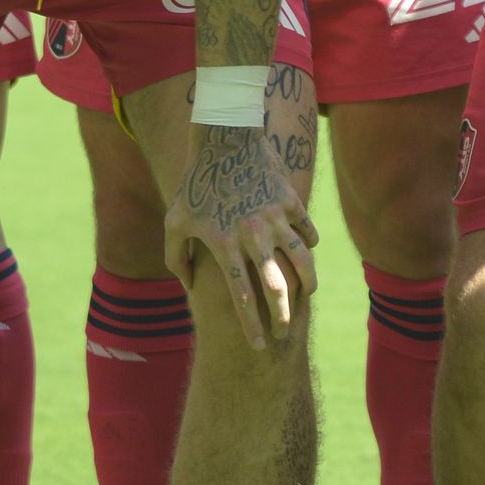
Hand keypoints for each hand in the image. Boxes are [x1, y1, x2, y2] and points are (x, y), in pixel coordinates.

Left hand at [167, 119, 321, 349]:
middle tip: (284, 334)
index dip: (250, 326)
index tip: (256, 347)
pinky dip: (308, 244)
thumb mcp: (175, 221)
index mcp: (224, 244)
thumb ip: (176, 259)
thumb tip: (191, 286)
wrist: (224, 137)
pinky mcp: (291, 201)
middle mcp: (253, 235)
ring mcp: (276, 218)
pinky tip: (306, 252)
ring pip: (302, 261)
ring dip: (307, 284)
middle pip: (276, 288)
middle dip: (283, 317)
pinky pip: (306, 230)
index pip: (240, 296)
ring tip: (307, 295)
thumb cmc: (196, 182)